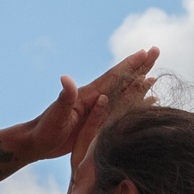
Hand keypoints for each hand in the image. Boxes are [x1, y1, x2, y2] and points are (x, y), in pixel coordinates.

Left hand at [25, 48, 159, 166]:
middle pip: (123, 80)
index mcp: (89, 94)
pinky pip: (121, 113)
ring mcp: (98, 111)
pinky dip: (134, 107)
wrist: (37, 143)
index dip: (129, 64)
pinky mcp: (98, 123)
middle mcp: (96, 99)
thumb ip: (65, 97)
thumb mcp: (56, 114)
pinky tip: (144, 104)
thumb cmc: (45, 129)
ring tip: (155, 76)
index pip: (114, 76)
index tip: (145, 51)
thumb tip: (66, 79)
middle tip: (156, 51)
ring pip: (125, 95)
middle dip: (140, 66)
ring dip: (140, 85)